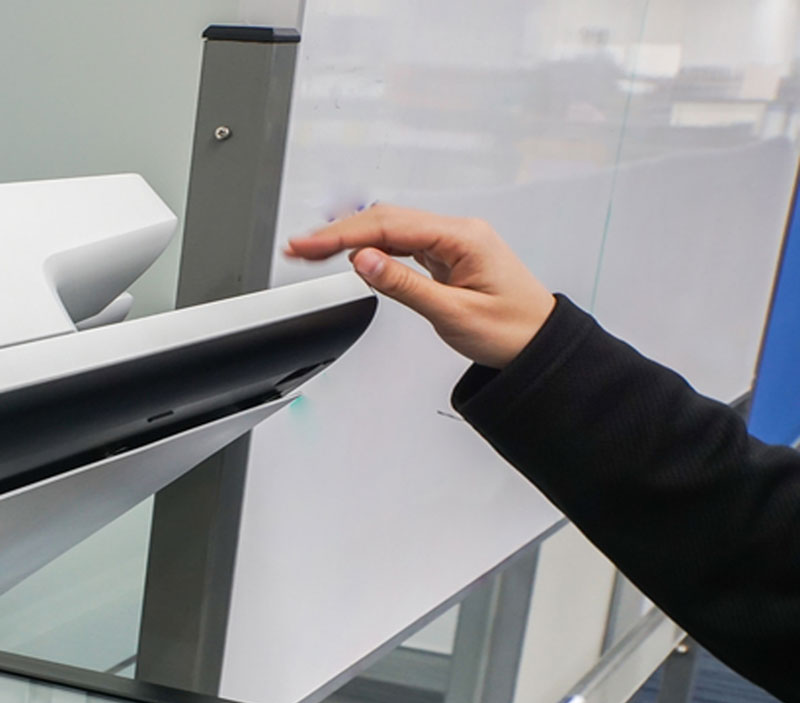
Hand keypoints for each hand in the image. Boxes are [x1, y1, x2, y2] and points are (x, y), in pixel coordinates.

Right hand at [285, 205, 555, 368]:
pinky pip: (403, 243)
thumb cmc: (511, 330)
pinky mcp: (447, 256)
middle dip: (338, 231)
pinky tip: (351, 255)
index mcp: (463, 237)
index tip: (309, 246)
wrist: (540, 345)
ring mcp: (452, 243)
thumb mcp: (453, 313)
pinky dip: (372, 248)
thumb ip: (404, 285)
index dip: (342, 235)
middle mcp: (457, 232)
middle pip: (386, 220)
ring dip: (351, 238)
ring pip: (391, 229)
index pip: (389, 226)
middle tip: (299, 248)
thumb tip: (364, 261)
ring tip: (313, 251)